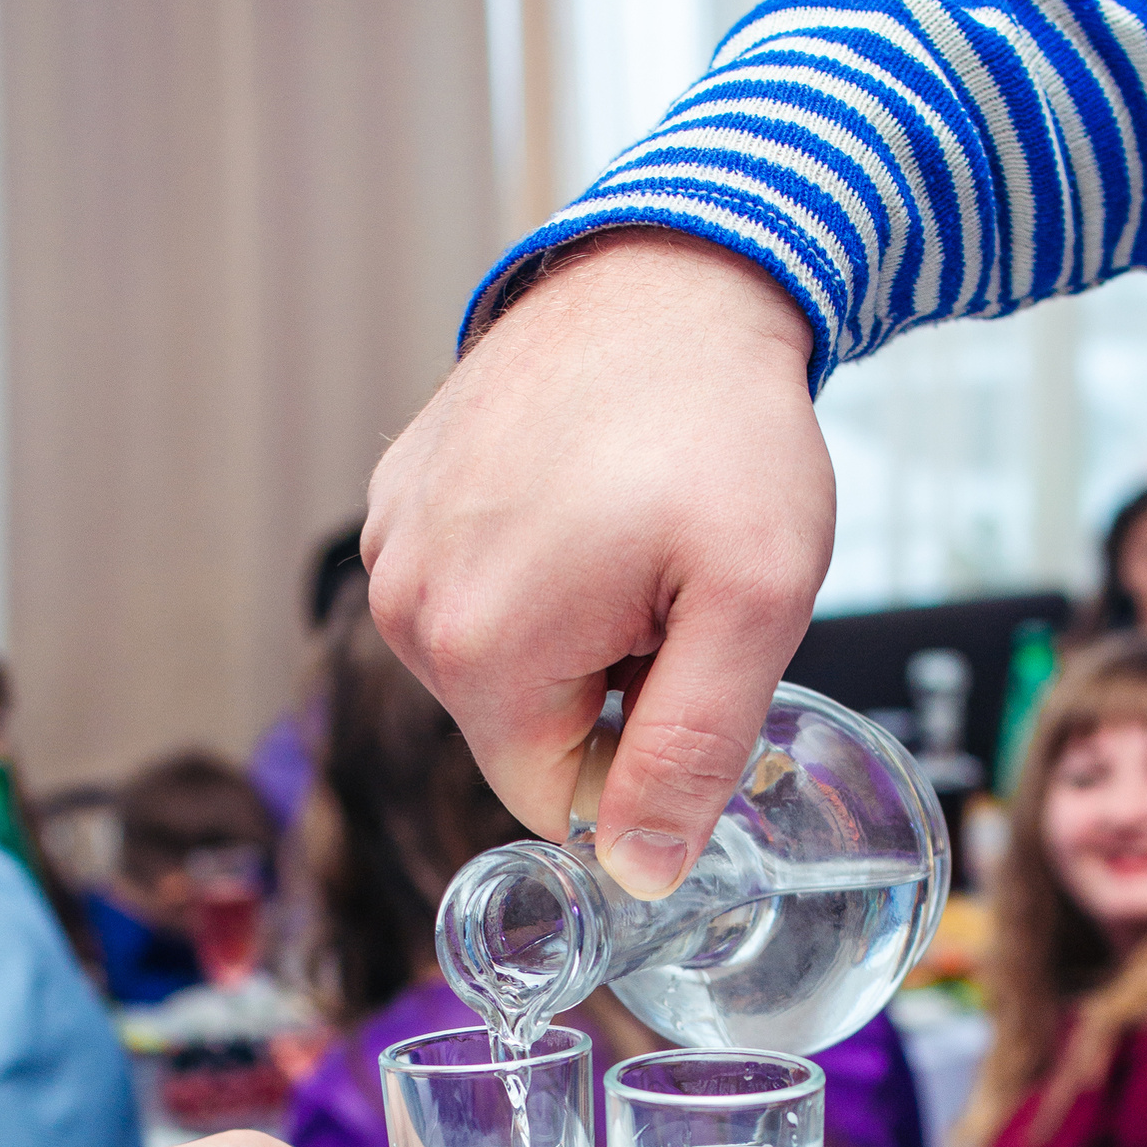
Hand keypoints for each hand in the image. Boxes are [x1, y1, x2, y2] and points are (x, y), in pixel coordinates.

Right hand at [362, 231, 830, 893]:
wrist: (679, 271)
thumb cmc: (724, 425)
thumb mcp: (756, 604)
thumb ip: (695, 752)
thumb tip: (640, 875)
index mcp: (480, 651)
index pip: (560, 802)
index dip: (647, 754)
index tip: (688, 658)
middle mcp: (404, 605)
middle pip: (522, 732)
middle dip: (608, 687)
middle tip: (668, 586)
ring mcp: (391, 544)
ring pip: (499, 664)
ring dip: (574, 628)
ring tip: (627, 531)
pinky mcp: (399, 496)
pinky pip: (473, 589)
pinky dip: (535, 566)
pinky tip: (584, 495)